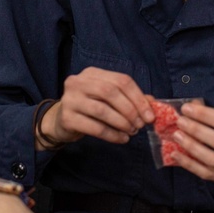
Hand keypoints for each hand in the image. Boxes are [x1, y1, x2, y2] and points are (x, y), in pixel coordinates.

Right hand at [37, 67, 152, 148]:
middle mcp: (78, 82)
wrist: (60, 121)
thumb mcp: (108, 99)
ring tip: (131, 132)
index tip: (149, 116)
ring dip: (121, 123)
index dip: (138, 98)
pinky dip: (112, 134)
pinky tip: (121, 139)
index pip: (121, 80)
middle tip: (140, 125)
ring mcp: (70, 99)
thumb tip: (152, 103)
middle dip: (130, 110)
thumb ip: (129, 98)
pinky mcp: (67, 117)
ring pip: (102, 110)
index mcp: (91, 73)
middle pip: (110, 92)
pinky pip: (95, 127)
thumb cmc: (89, 107)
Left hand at [171, 101, 213, 181]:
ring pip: (213, 160)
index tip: (187, 109)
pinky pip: (208, 174)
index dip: (205, 115)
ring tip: (177, 136)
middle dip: (196, 131)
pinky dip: (189, 165)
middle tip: (180, 122)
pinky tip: (176, 155)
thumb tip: (191, 107)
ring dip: (191, 147)